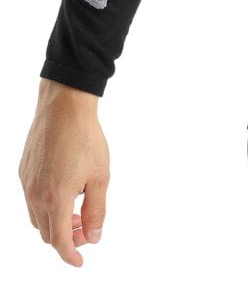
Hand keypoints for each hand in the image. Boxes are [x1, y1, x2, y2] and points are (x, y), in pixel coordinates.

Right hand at [19, 80, 108, 266]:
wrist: (64, 108)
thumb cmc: (86, 138)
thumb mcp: (100, 176)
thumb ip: (96, 210)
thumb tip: (94, 237)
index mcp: (56, 199)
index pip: (59, 241)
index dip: (70, 255)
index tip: (81, 261)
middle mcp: (35, 195)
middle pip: (47, 233)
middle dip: (66, 238)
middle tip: (86, 229)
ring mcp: (26, 184)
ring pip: (37, 218)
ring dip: (56, 222)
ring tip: (77, 211)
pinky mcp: (23, 172)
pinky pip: (32, 199)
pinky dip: (46, 206)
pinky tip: (65, 191)